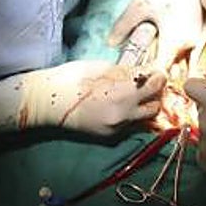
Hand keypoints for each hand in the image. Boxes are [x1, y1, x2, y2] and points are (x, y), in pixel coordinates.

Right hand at [0, 62, 165, 139]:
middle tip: (148, 81)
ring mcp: (116, 130)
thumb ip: (127, 72)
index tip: (156, 70)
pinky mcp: (109, 137)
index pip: (155, 86)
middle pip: (155, 107)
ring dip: (145, 106)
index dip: (159, 76)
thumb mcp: (102, 69)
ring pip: (144, 119)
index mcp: (122, 97)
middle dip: (156, 93)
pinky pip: (129, 125)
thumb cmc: (70, 79)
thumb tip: (147, 70)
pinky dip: (131, 114)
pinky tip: (121, 104)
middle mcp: (123, 118)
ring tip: (136, 93)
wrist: (45, 103)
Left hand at [109, 0, 205, 69]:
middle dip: (160, 72)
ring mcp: (200, 36)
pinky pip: (195, 50)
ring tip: (158, 61)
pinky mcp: (205, 29)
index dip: (149, 78)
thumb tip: (110, 42)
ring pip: (186, 61)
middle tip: (145, 72)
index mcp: (174, 41)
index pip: (161, 72)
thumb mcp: (138, 6)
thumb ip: (123, 27)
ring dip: (173, 64)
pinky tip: (171, 48)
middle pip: (175, 69)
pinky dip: (184, 55)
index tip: (138, 77)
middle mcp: (191, 43)